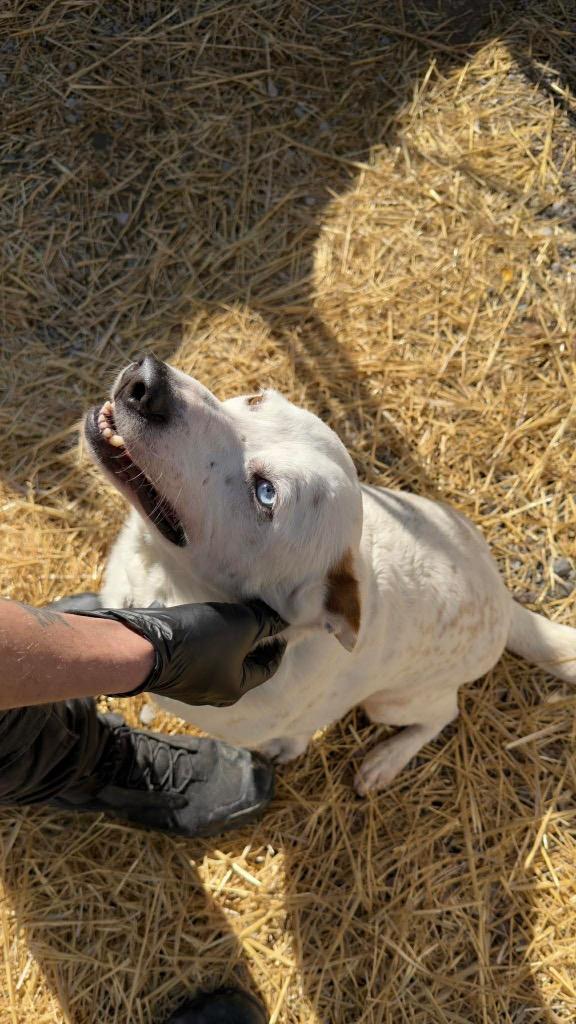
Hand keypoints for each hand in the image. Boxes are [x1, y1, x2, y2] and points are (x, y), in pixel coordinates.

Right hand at [67, 600, 286, 706]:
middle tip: (259, 622)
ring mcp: (190, 686)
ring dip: (228, 642)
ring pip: (219, 661)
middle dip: (252, 644)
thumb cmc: (201, 639)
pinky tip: (204, 623)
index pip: (267, 668)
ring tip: (233, 619)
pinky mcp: (172, 672)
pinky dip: (207, 642)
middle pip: (243, 666)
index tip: (281, 630)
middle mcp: (213, 693)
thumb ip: (266, 622)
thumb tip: (285, 619)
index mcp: (235, 688)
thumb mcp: (242, 624)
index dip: (277, 647)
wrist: (146, 646)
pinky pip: (198, 656)